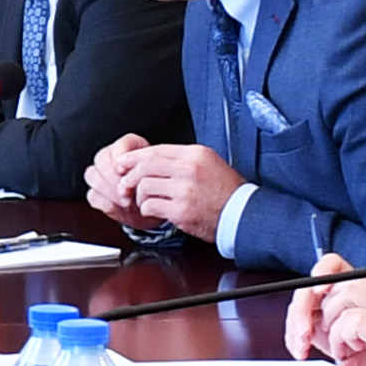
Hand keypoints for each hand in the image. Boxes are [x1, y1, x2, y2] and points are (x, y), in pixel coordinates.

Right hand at [84, 134, 157, 228]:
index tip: (123, 171)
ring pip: (92, 175)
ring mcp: (102, 176)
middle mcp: (113, 157)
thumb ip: (145, 173)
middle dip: (111, 176)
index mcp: (131, 147)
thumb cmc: (160, 190)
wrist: (158, 211)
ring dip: (108, 190)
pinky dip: (105, 203)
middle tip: (125, 191)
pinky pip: (93, 195)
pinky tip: (119, 208)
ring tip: (125, 202)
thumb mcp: (160, 179)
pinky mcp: (98, 195)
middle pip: (101, 158)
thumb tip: (126, 179)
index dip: (118, 158)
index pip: (118, 145)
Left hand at [109, 142, 247, 238]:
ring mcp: (185, 190)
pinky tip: (155, 212)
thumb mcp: (209, 164)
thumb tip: (150, 160)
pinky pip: (151, 206)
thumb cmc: (226, 192)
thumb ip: (182, 160)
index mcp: (195, 154)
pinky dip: (147, 210)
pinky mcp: (181, 210)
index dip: (134, 157)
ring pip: (144, 186)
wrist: (242, 215)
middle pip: (145, 166)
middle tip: (125, 184)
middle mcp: (189, 169)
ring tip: (146, 201)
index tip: (123, 162)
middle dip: (129, 175)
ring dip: (139, 196)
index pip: (155, 150)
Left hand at [299, 258, 365, 365]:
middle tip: (321, 338)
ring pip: (343, 299)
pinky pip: (353, 321)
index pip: (349, 278)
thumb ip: (363, 353)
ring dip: (332, 327)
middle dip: (320, 310)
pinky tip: (350, 353)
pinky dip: (343, 337)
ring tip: (342, 349)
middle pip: (340, 284)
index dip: (325, 292)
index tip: (317, 316)